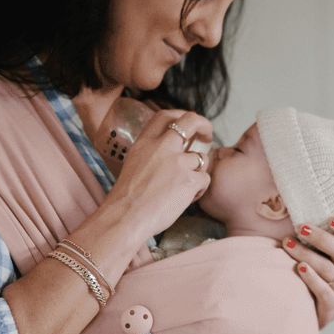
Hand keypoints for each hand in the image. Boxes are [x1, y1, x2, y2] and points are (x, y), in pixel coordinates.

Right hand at [109, 108, 214, 239]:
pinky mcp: (189, 180)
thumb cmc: (126, 199)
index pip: (165, 115)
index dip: (181, 115)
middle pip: (191, 121)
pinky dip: (199, 190)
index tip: (189, 123)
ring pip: (202, 158)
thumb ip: (151, 154)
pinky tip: (186, 199)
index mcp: (145, 143)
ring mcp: (178, 162)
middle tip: (207, 136)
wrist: (125, 218)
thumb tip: (170, 150)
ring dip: (199, 171)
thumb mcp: (133, 164)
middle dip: (204, 125)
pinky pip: (205, 179)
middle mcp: (162, 147)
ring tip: (185, 188)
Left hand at [281, 218, 333, 328]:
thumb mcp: (316, 253)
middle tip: (300, 228)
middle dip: (321, 237)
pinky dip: (312, 278)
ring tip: (288, 244)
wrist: (308, 311)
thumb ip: (310, 234)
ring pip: (328, 268)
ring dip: (307, 254)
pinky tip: (300, 268)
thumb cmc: (309, 273)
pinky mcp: (331, 304)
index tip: (331, 218)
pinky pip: (323, 290)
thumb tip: (286, 205)